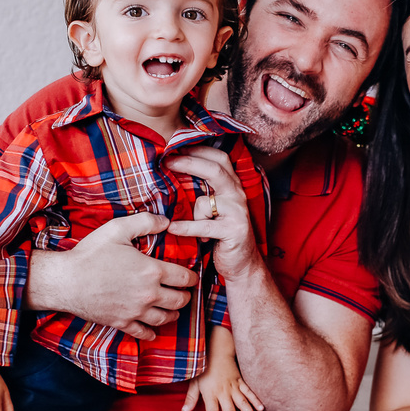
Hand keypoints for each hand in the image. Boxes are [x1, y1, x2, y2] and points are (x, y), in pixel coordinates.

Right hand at [51, 212, 196, 339]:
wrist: (65, 281)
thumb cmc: (90, 254)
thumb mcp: (118, 229)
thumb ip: (145, 222)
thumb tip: (167, 221)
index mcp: (151, 271)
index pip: (184, 278)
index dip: (192, 277)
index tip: (191, 277)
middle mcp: (148, 294)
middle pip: (179, 300)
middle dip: (185, 296)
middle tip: (184, 292)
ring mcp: (136, 311)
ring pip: (165, 318)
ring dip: (173, 313)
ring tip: (173, 309)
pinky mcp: (121, 323)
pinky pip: (143, 333)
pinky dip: (151, 333)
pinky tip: (152, 330)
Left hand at [163, 147, 258, 280]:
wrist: (242, 264)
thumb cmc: (221, 235)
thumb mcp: (212, 209)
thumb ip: (200, 192)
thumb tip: (172, 175)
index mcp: (232, 186)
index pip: (219, 158)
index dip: (199, 149)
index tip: (176, 146)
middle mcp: (237, 195)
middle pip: (215, 169)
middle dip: (189, 162)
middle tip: (167, 160)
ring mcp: (237, 212)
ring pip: (205, 201)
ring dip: (190, 212)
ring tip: (181, 222)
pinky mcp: (234, 231)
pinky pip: (204, 226)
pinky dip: (186, 227)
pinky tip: (173, 228)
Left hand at [182, 360, 264, 410]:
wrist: (216, 349)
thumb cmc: (204, 366)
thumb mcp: (194, 381)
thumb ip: (191, 397)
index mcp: (211, 393)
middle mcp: (223, 391)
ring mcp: (233, 386)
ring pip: (243, 403)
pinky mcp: (240, 381)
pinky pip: (249, 391)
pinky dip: (255, 399)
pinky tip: (262, 408)